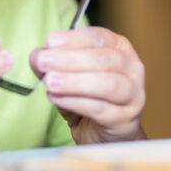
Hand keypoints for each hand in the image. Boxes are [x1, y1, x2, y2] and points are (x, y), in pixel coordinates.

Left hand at [29, 27, 145, 144]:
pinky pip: (101, 109)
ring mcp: (133, 94)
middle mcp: (132, 68)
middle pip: (103, 59)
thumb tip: (37, 56)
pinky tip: (57, 98)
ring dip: (74, 81)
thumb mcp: (66, 75)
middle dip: (70, 59)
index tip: (50, 42)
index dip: (73, 39)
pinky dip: (76, 102)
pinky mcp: (125, 119)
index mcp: (119, 47)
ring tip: (50, 82)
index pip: (98, 37)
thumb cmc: (87, 97)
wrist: (102, 133)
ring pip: (107, 84)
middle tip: (44, 62)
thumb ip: (52, 63)